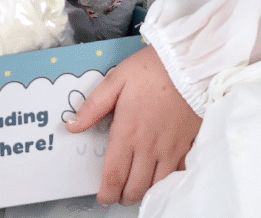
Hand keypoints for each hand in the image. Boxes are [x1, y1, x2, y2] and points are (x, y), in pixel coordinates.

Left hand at [67, 45, 201, 205]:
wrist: (188, 63)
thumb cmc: (150, 69)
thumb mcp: (115, 80)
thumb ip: (93, 106)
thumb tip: (72, 126)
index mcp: (128, 132)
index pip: (114, 175)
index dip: (106, 193)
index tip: (102, 197)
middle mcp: (149, 147)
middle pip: (135, 188)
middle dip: (123, 196)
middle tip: (118, 191)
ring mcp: (171, 150)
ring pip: (157, 187)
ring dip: (145, 191)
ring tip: (137, 185)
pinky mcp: (188, 146)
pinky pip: (178, 175)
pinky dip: (168, 182)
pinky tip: (162, 175)